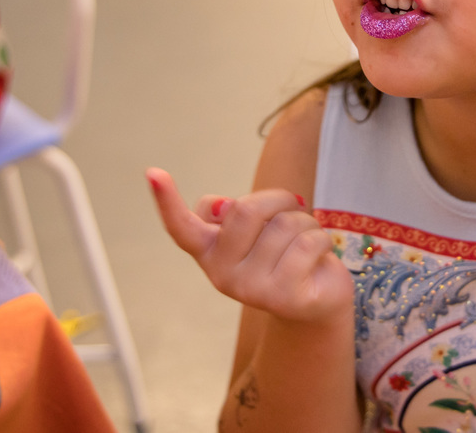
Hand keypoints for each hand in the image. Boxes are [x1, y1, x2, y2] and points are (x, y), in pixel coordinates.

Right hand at [147, 168, 353, 323]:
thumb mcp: (255, 231)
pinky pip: (308, 243)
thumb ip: (235, 214)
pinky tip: (319, 256)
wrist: (316, 302)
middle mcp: (222, 274)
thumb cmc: (282, 254)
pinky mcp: (282, 297)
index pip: (182, 226)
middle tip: (292, 209)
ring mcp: (250, 289)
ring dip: (306, 222)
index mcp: (210, 251)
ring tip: (305, 242)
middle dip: (278, 200)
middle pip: (246, 209)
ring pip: (285, 224)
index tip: (153, 173)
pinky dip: (322, 240)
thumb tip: (224, 207)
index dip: (167, 200)